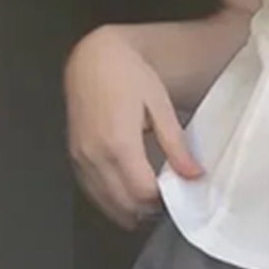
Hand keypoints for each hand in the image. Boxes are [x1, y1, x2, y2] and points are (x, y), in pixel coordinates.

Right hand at [65, 26, 202, 228]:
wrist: (93, 59)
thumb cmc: (131, 77)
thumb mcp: (160, 105)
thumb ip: (176, 144)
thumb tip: (195, 175)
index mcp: (119, 144)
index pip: (143, 192)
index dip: (163, 200)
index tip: (180, 195)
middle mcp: (95, 156)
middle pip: (123, 203)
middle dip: (148, 209)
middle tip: (169, 201)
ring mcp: (80, 158)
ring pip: (105, 202)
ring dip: (128, 210)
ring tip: (152, 203)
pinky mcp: (73, 157)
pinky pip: (91, 191)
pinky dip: (109, 200)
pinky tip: (126, 198)